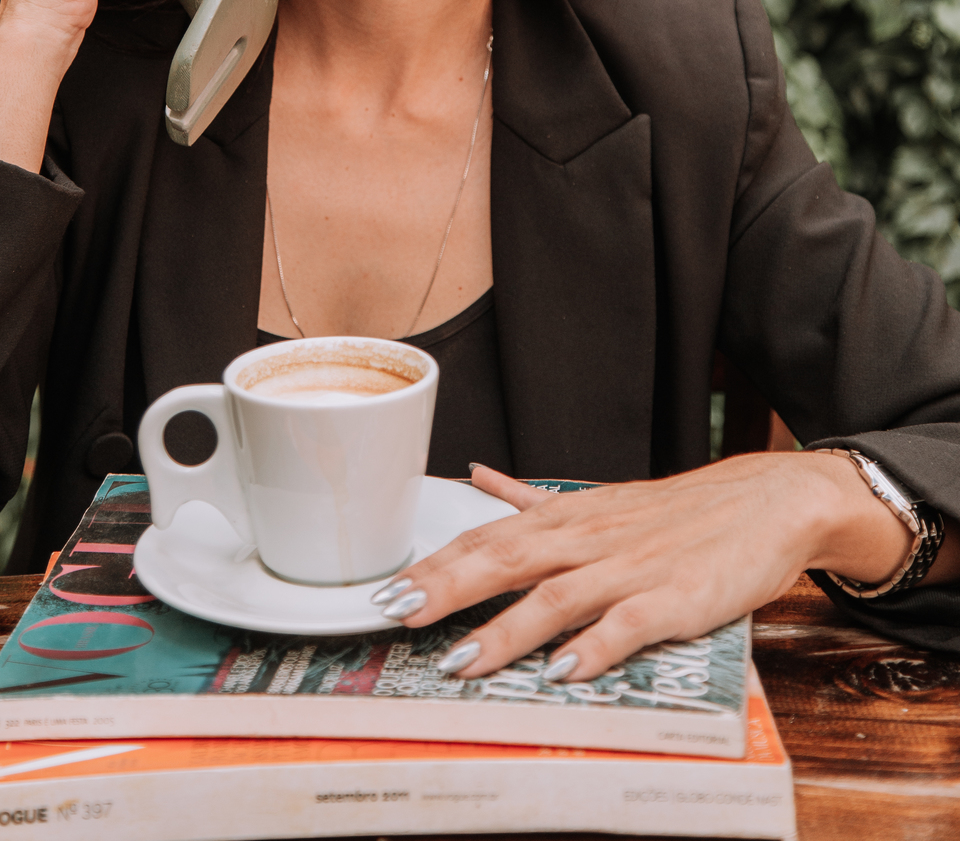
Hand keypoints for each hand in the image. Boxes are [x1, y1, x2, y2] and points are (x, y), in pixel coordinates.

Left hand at [380, 453, 914, 682]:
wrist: (766, 501)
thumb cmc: (677, 511)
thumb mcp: (598, 499)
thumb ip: (533, 499)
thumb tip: (477, 478)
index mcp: (566, 516)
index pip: (486, 538)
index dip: (435, 564)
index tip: (384, 590)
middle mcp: (588, 538)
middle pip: (505, 559)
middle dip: (447, 588)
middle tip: (395, 613)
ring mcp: (630, 568)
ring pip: (556, 597)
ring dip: (506, 630)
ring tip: (461, 660)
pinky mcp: (674, 598)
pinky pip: (627, 624)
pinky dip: (594, 647)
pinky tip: (564, 671)